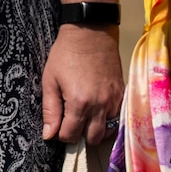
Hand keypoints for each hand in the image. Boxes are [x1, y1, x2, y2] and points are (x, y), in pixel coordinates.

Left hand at [42, 23, 123, 144]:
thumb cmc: (65, 54)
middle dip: (80, 136)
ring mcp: (113, 100)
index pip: (71, 136)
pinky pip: (117, 118)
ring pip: (107, 131)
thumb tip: (49, 135)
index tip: (58, 125)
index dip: (61, 135)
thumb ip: (50, 111)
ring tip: (86, 118)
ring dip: (95, 129)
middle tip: (72, 123)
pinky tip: (98, 111)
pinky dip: (107, 120)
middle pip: (92, 139)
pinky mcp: (122, 94)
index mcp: (79, 103)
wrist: (90, 32)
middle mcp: (100, 106)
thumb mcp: (50, 81)